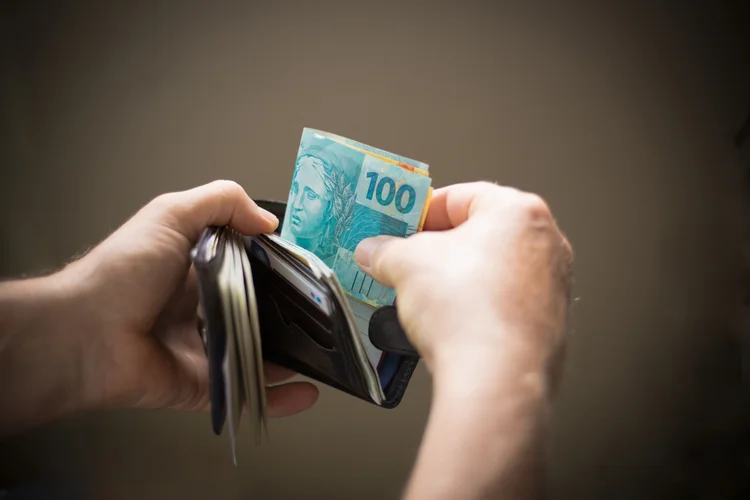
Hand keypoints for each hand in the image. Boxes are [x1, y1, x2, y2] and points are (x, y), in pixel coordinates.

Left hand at [57, 180, 318, 414]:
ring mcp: (204, 350)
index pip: (248, 267)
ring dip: (291, 357)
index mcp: (196, 270)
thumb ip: (221, 202)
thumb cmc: (124, 271)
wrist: (84, 334)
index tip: (310, 270)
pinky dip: (279, 398)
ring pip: (258, 354)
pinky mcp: (204, 386)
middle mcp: (202, 310)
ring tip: (326, 352)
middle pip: (257, 312)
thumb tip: (270, 223)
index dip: (277, 267)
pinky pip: (247, 392)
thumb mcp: (171, 215)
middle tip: (324, 314)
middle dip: (290, 315)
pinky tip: (308, 392)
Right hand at [355, 182, 572, 499]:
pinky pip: (503, 303)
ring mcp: (553, 286)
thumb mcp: (406, 265)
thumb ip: (385, 250)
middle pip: (479, 233)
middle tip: (404, 259)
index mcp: (519, 212)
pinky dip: (476, 306)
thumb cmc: (467, 310)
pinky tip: (449, 323)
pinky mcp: (548, 324)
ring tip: (421, 294)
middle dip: (437, 246)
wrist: (495, 378)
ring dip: (456, 278)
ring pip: (492, 269)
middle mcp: (546, 243)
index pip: (461, 196)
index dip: (421, 210)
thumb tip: (373, 251)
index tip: (398, 225)